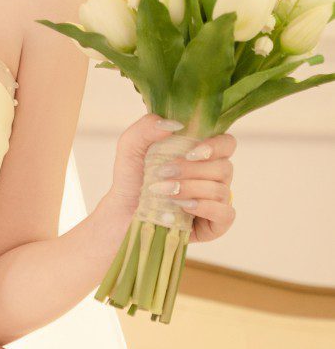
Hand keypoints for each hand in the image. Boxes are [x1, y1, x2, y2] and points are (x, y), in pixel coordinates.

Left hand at [103, 114, 237, 244]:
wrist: (122, 212)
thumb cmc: (131, 178)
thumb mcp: (131, 146)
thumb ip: (147, 127)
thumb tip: (175, 124)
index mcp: (201, 155)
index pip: (227, 144)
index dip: (217, 146)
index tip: (192, 152)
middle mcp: (213, 177)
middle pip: (225, 167)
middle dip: (192, 170)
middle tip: (163, 173)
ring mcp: (216, 202)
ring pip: (222, 190)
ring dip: (190, 189)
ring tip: (164, 192)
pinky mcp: (214, 225)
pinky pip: (226, 214)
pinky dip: (206, 208)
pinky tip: (183, 207)